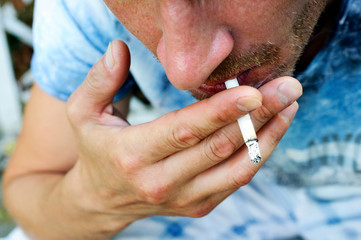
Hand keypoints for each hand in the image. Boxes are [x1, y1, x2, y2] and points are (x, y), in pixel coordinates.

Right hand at [65, 40, 301, 236]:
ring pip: (237, 168)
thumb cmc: (95, 150)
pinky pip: (237, 179)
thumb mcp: (82, 113)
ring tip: (289, 106)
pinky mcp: (198, 206)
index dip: (220, 111)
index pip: (184, 131)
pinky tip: (273, 128)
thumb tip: (118, 48)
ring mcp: (184, 198)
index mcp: (132, 155)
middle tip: (288, 88)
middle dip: (258, 116)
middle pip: (219, 148)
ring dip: (267, 136)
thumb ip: (99, 80)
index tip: (254, 90)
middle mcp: (161, 181)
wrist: (101, 200)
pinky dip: (259, 154)